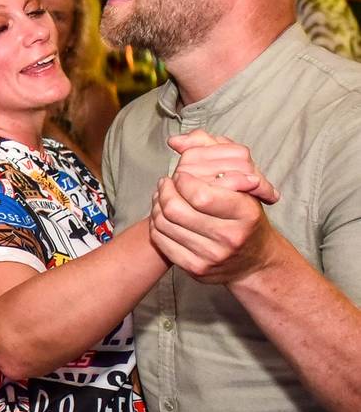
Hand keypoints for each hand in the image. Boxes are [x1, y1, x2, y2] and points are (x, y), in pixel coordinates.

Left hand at [152, 132, 282, 282]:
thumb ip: (215, 151)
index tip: (181, 175)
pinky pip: (161, 242)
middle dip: (164, 191)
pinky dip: (155, 225)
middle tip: (166, 183)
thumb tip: (176, 141)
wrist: (256, 260)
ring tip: (162, 195)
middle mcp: (231, 237)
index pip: (200, 195)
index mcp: (246, 213)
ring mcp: (213, 256)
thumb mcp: (244, 180)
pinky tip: (162, 215)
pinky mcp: (197, 270)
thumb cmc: (245, 214)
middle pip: (176, 210)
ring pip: (164, 224)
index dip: (182, 181)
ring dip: (156, 205)